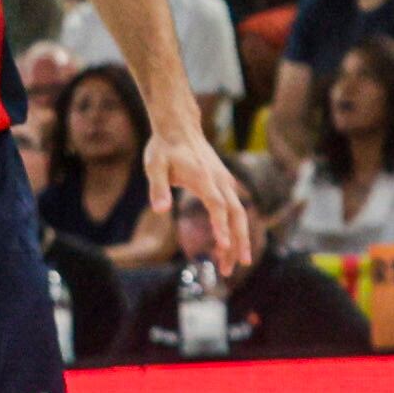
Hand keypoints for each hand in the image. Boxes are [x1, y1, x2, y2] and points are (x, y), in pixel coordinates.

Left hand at [155, 116, 257, 271]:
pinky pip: (234, 208)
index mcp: (203, 177)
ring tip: (233, 264)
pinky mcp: (224, 182)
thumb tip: (160, 211)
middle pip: (236, 213)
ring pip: (239, 212)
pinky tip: (227, 244)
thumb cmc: (164, 147)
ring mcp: (224, 181)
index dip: (220, 224)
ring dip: (239, 238)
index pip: (217, 204)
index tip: (223, 245)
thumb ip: (158, 188)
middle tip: (236, 266)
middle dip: (238, 240)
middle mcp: (219, 180)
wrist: (179, 126)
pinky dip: (234, 227)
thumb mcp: (154, 165)